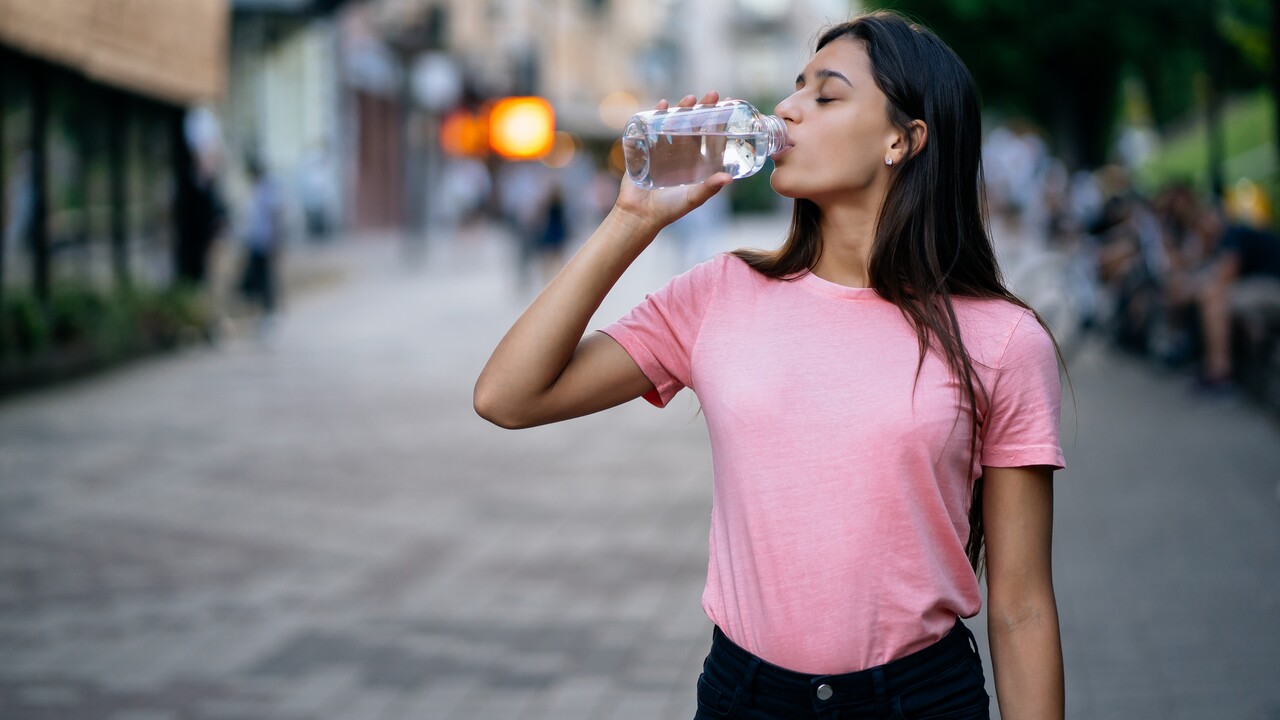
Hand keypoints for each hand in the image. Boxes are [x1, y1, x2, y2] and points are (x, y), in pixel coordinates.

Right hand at [613, 91, 733, 232]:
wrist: (639, 215)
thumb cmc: (669, 210)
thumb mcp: (692, 199)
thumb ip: (709, 189)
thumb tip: (729, 178)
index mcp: (696, 162)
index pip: (711, 136)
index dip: (719, 121)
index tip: (728, 104)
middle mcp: (681, 152)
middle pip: (694, 124)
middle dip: (703, 109)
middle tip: (711, 95)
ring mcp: (663, 148)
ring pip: (674, 122)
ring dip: (681, 108)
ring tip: (689, 99)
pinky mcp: (645, 148)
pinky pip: (651, 126)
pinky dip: (655, 114)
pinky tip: (662, 104)